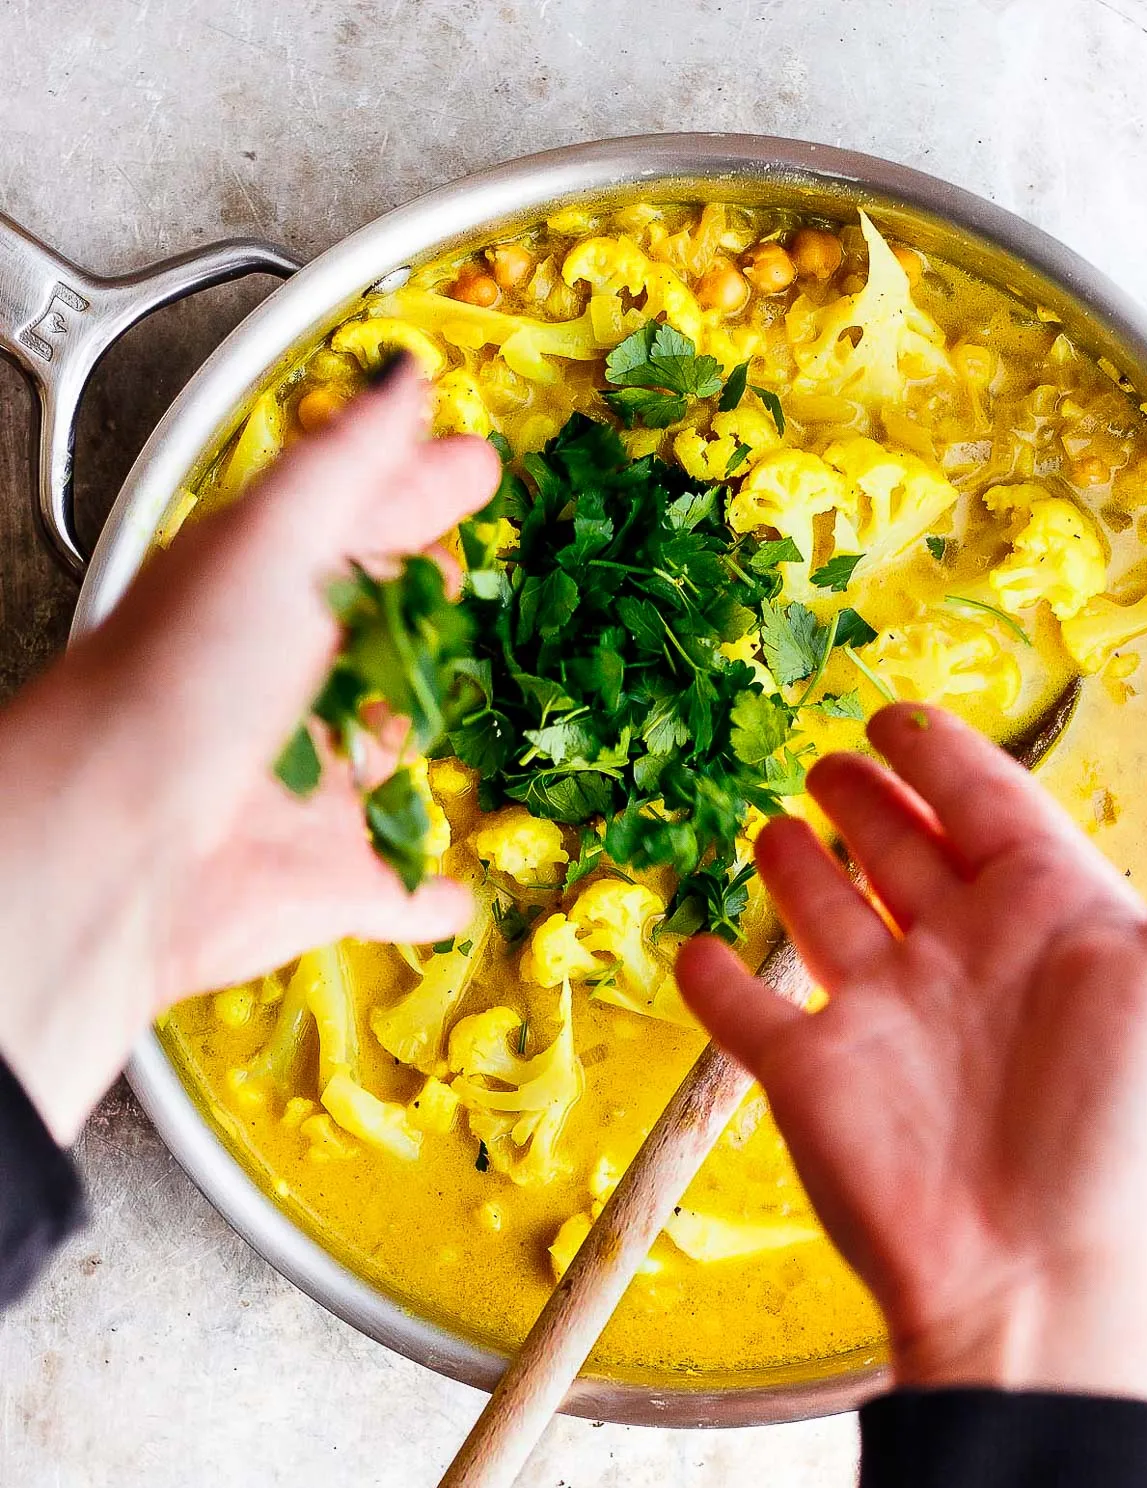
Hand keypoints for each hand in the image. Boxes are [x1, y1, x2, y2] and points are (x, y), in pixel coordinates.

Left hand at [0, 361, 497, 1141]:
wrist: (116, 846)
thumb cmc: (182, 683)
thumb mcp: (272, 543)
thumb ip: (347, 463)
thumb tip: (404, 379)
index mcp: (265, 588)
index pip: (363, 521)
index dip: (418, 489)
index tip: (474, 465)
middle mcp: (281, 682)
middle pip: (374, 633)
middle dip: (425, 604)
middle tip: (468, 574)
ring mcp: (306, 785)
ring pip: (382, 754)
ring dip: (420, 735)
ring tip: (469, 708)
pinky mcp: (322, 879)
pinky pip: (394, 888)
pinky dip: (425, 893)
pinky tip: (448, 888)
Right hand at [678, 704, 1146, 1408]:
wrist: (1041, 1286)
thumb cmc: (1124, 1134)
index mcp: (1045, 920)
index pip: (987, 808)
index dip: (943, 760)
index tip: (898, 718)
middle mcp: (961, 958)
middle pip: (904, 854)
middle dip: (867, 805)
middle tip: (828, 760)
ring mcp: (881, 1017)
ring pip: (829, 919)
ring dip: (800, 873)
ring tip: (774, 828)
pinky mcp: (810, 1076)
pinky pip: (749, 1018)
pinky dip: (719, 985)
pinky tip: (700, 951)